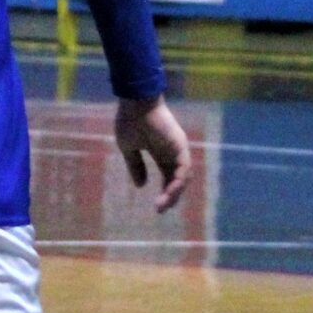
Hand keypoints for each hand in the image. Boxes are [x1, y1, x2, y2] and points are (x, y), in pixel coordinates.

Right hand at [113, 97, 191, 211]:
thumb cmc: (130, 120)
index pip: (168, 177)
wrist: (135, 102)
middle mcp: (172, 152)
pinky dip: (178, 183)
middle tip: (161, 210)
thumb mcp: (129, 148)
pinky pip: (183, 169)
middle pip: (177, 180)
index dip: (165, 192)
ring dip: (175, 193)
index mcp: (161, 152)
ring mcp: (178, 149)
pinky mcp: (180, 145)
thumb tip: (141, 185)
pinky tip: (168, 193)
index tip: (156, 207)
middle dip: (171, 196)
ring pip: (183, 177)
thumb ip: (135, 166)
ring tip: (163, 206)